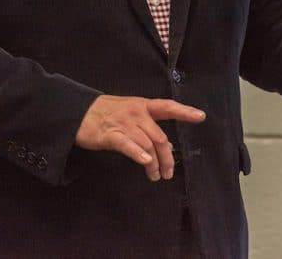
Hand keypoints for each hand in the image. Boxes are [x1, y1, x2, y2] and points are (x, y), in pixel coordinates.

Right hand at [75, 95, 205, 180]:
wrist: (80, 112)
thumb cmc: (109, 113)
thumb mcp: (131, 114)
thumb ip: (149, 127)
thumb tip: (167, 147)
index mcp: (143, 105)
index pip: (167, 107)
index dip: (184, 111)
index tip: (201, 116)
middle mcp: (136, 112)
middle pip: (160, 137)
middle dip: (167, 158)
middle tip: (168, 173)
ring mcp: (124, 123)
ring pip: (147, 144)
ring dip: (154, 164)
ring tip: (155, 176)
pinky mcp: (111, 135)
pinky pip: (128, 145)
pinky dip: (138, 154)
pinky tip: (145, 162)